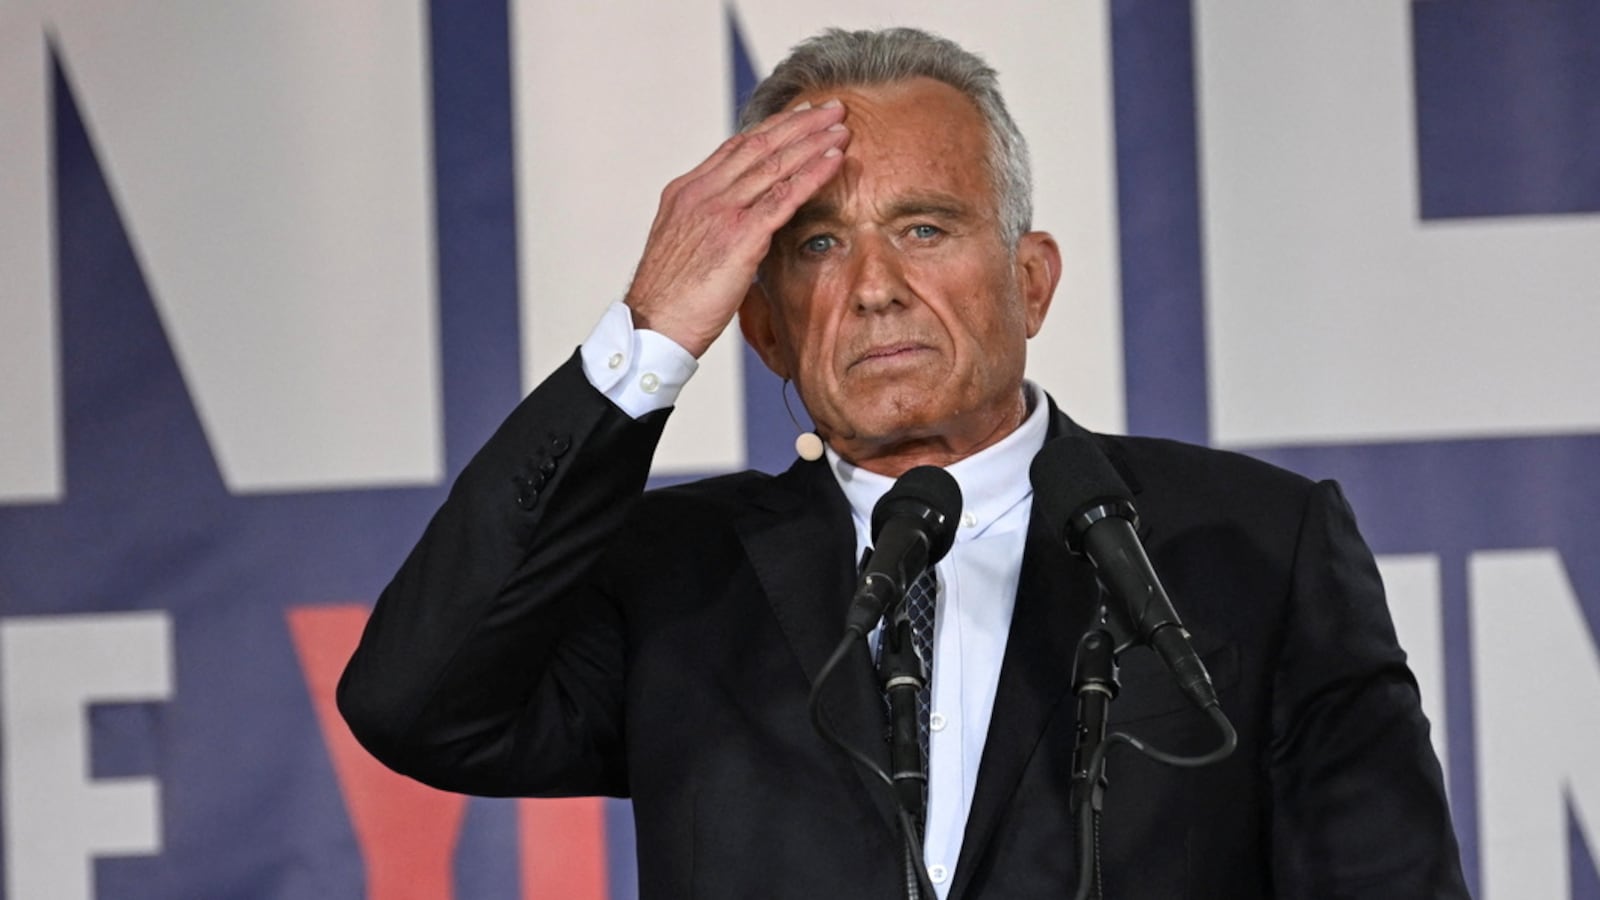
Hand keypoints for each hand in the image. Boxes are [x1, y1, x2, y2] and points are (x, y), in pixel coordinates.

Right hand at [624, 100, 849, 357]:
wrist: (653, 324)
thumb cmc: (669, 298)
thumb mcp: (684, 246)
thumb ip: (711, 225)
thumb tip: (742, 225)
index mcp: (687, 191)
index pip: (736, 147)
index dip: (772, 128)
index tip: (799, 117)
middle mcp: (703, 193)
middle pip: (758, 145)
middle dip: (799, 123)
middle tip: (830, 108)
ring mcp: (720, 212)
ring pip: (774, 163)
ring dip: (813, 141)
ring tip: (842, 126)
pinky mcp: (739, 236)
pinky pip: (784, 196)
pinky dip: (813, 173)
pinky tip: (835, 159)